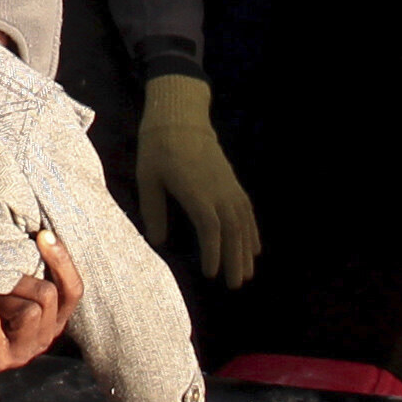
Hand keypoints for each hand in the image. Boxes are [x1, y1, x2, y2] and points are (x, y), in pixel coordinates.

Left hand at [0, 234, 78, 383]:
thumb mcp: (14, 294)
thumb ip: (29, 275)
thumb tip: (36, 234)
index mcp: (55, 318)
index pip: (73, 290)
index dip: (62, 261)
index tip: (43, 234)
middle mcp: (46, 337)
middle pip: (48, 295)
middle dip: (20, 282)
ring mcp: (24, 352)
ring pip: (29, 311)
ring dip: (3, 299)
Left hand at [133, 73, 261, 287]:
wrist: (180, 116)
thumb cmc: (158, 148)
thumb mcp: (147, 178)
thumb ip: (153, 210)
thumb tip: (158, 241)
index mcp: (196, 191)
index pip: (211, 227)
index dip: (214, 252)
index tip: (211, 273)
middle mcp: (217, 190)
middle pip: (232, 229)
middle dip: (234, 259)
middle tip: (235, 285)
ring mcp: (228, 185)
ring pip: (243, 222)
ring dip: (245, 249)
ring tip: (246, 274)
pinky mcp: (231, 181)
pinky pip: (246, 210)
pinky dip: (252, 230)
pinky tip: (253, 247)